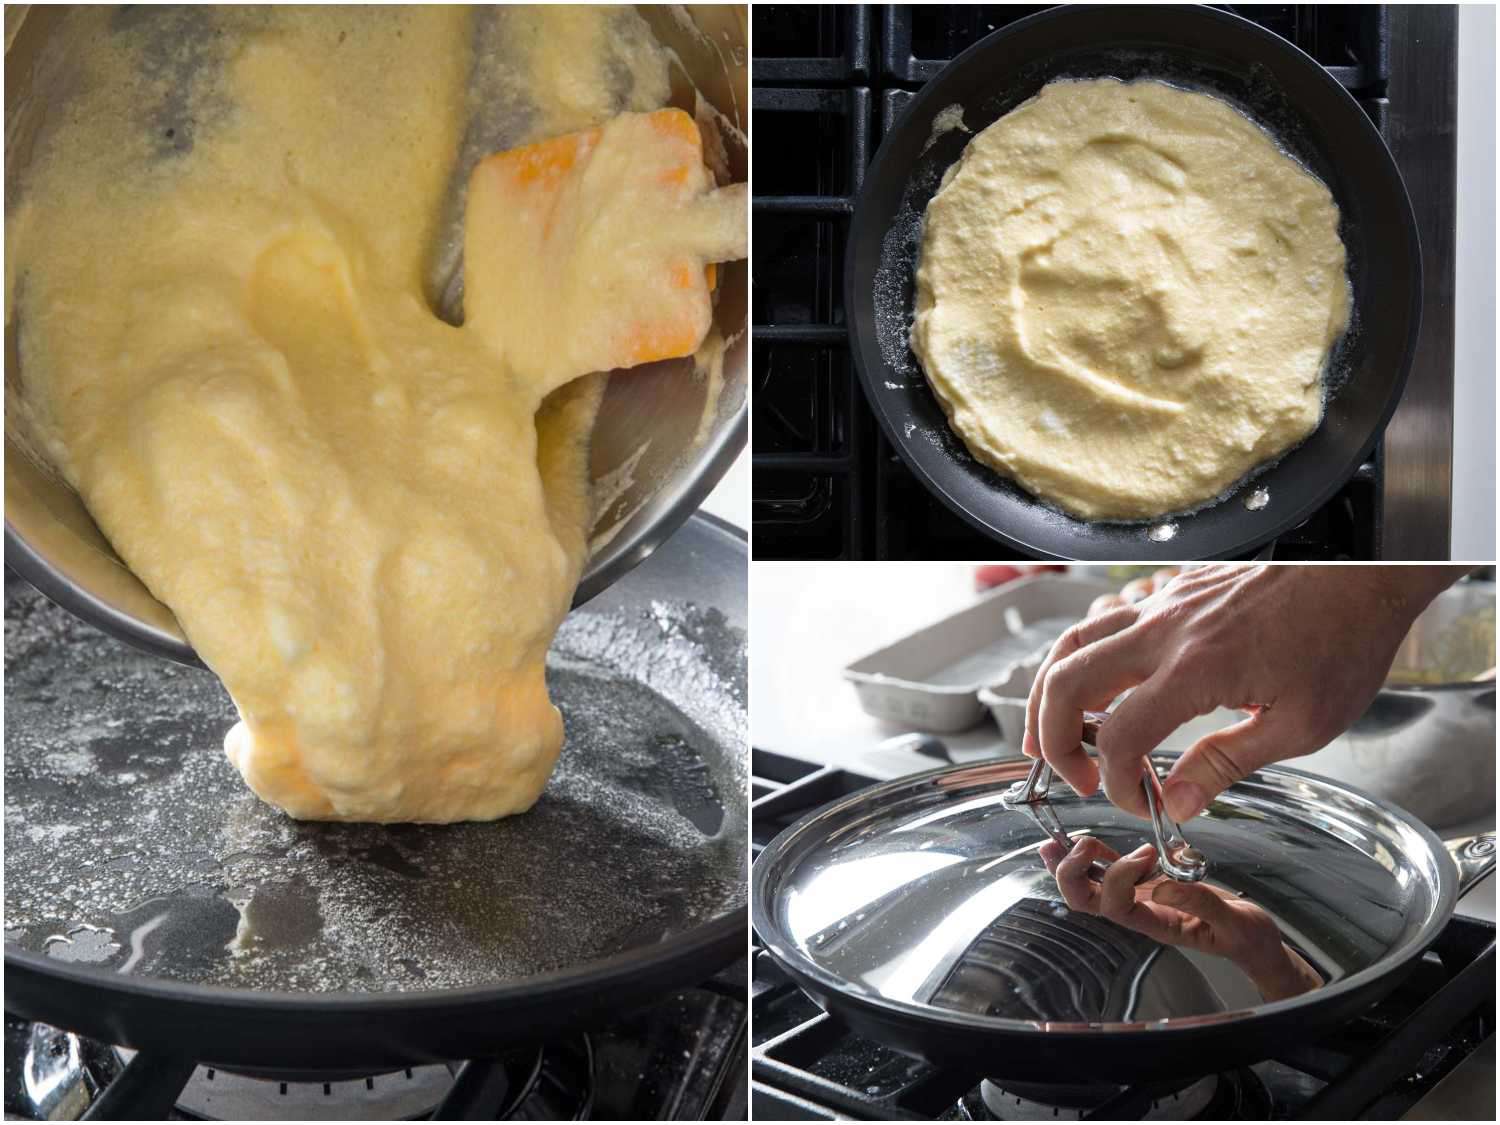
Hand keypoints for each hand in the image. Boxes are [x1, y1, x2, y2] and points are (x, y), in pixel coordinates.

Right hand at [1023, 565, 1464, 821]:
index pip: (1120, 736)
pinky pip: (1102, 617)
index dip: (1115, 781)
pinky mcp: (1171, 591)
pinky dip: (1080, 651)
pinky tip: (1092, 675)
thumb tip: (1178, 801)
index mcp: (1196, 669)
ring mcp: (1162, 604)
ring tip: (1049, 729)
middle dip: (1051, 737)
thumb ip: (1226, 763)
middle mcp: (1165, 631)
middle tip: (1071, 773)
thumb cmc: (1343, 640)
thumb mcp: (1300, 724)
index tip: (1134, 800)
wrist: (1363, 575)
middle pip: (1068, 680)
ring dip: (1049, 690)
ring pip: (1072, 641)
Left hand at [1040, 836, 1322, 1000]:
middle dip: (1071, 874)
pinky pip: (1106, 872)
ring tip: (1055, 839)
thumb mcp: (1233, 922)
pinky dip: (1089, 857)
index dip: (1118, 878)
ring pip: (1088, 887)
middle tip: (1082, 843)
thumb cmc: (1244, 936)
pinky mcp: (1144, 884)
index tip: (1146, 854)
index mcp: (1156, 924)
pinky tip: (1082, 842)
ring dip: (1068, 863)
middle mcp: (1138, 912)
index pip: (1116, 907)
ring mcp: (1137, 898)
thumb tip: (1161, 887)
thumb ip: (1199, 904)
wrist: (1253, 941)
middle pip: (1086, 901)